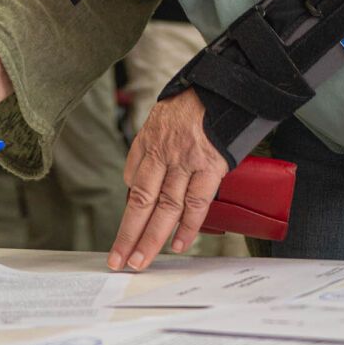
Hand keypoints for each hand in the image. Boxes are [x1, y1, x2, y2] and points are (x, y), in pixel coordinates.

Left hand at [108, 89, 229, 271]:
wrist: (224, 83)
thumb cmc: (197, 99)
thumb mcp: (163, 114)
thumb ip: (152, 145)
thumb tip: (141, 177)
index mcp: (150, 139)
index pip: (134, 181)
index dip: (130, 209)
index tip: (125, 231)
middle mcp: (163, 152)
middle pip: (142, 202)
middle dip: (129, 234)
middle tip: (118, 260)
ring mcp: (185, 160)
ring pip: (165, 207)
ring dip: (151, 238)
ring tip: (140, 261)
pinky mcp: (210, 165)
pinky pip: (196, 202)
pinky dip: (187, 226)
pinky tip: (178, 244)